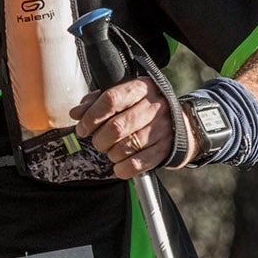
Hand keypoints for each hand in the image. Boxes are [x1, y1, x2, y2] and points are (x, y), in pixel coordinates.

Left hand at [72, 77, 196, 178]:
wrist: (181, 123)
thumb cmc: (144, 109)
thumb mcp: (124, 97)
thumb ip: (97, 102)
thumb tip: (77, 113)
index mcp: (141, 88)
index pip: (111, 99)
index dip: (92, 116)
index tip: (83, 128)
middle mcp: (153, 107)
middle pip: (116, 127)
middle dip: (99, 139)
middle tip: (98, 142)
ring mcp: (161, 129)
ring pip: (124, 148)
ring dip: (110, 154)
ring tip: (111, 150)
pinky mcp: (164, 150)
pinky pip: (136, 165)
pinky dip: (121, 168)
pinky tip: (119, 164)